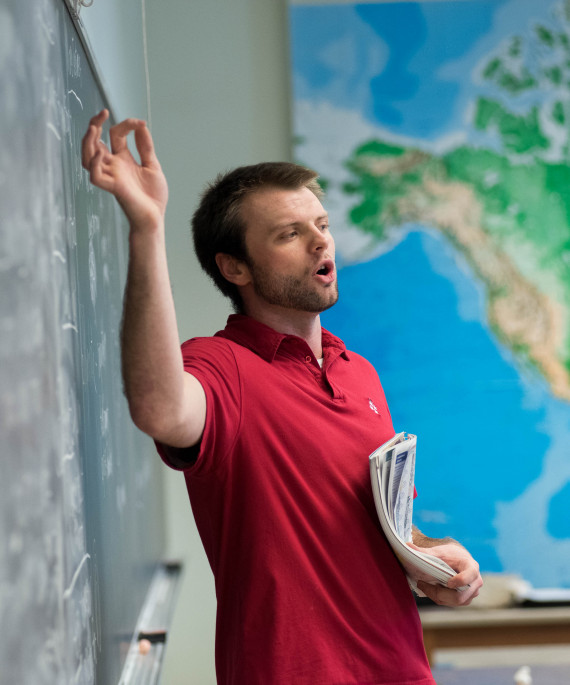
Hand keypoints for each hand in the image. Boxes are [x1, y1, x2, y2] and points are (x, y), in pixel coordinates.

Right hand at [81, 110, 168, 230]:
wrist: (155, 218)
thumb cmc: (153, 196)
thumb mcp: (152, 166)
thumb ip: (145, 147)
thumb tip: (141, 125)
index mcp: (123, 160)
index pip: (116, 135)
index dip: (126, 125)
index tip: (140, 124)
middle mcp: (114, 166)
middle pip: (94, 143)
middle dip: (95, 125)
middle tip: (103, 113)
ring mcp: (112, 177)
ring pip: (88, 158)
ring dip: (88, 142)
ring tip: (95, 128)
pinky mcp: (114, 188)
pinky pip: (95, 176)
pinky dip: (95, 164)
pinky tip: (101, 154)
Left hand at [405, 541, 482, 606]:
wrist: (458, 559)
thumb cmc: (449, 555)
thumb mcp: (437, 552)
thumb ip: (423, 551)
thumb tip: (406, 546)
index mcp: (471, 567)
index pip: (470, 576)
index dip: (461, 581)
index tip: (448, 583)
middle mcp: (476, 582)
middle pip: (460, 596)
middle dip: (439, 592)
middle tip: (421, 584)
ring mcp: (472, 592)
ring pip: (455, 602)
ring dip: (437, 596)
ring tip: (423, 585)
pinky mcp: (466, 599)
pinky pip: (452, 604)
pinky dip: (439, 598)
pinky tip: (430, 589)